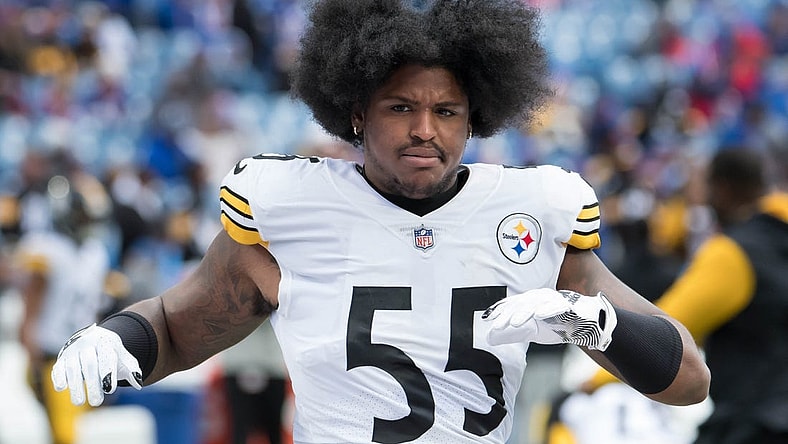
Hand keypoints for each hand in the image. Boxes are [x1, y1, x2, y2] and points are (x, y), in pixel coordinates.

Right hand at [51, 324, 142, 405]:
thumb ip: (132, 369)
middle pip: (90, 364)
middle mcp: (87, 344)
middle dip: (93, 384)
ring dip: (75, 386)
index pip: (106, 357)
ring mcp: (72, 351)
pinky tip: (61, 388)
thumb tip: (138, 383)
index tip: (110, 390)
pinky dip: (58, 377)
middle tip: (97, 402)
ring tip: (79, 403)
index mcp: (105, 341)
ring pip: (73, 368)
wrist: (94, 338)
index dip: (108, 373)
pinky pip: (58, 367)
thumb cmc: (111, 353)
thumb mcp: (123, 357)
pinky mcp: (61, 359)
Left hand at [483, 288, 616, 350]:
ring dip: (524, 312)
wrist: (586, 324)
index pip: (511, 305)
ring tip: (514, 322)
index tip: (485, 319)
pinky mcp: (568, 305)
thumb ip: (512, 334)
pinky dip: (547, 309)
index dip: (498, 311)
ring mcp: (553, 299)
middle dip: (507, 314)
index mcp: (530, 302)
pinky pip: (557, 306)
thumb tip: (489, 338)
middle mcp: (539, 297)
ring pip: (536, 304)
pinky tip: (539, 315)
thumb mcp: (531, 332)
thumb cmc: (557, 324)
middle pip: (520, 304)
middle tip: (496, 325)